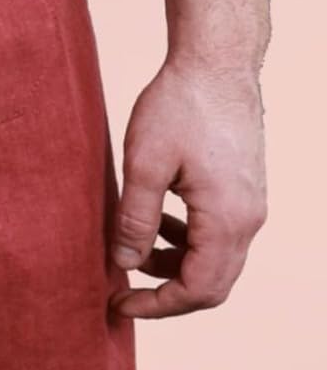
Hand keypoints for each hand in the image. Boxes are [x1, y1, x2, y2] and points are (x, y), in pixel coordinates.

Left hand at [110, 59, 267, 318]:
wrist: (216, 63)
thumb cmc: (179, 105)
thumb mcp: (144, 164)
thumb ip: (135, 219)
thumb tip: (123, 265)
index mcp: (227, 220)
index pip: (197, 290)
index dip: (157, 306)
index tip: (119, 305)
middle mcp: (248, 220)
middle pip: (212, 284)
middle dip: (166, 293)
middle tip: (123, 292)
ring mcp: (251, 205)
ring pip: (216, 260)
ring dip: (176, 265)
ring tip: (133, 252)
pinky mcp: (243, 189)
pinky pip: (218, 234)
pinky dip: (188, 241)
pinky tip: (157, 221)